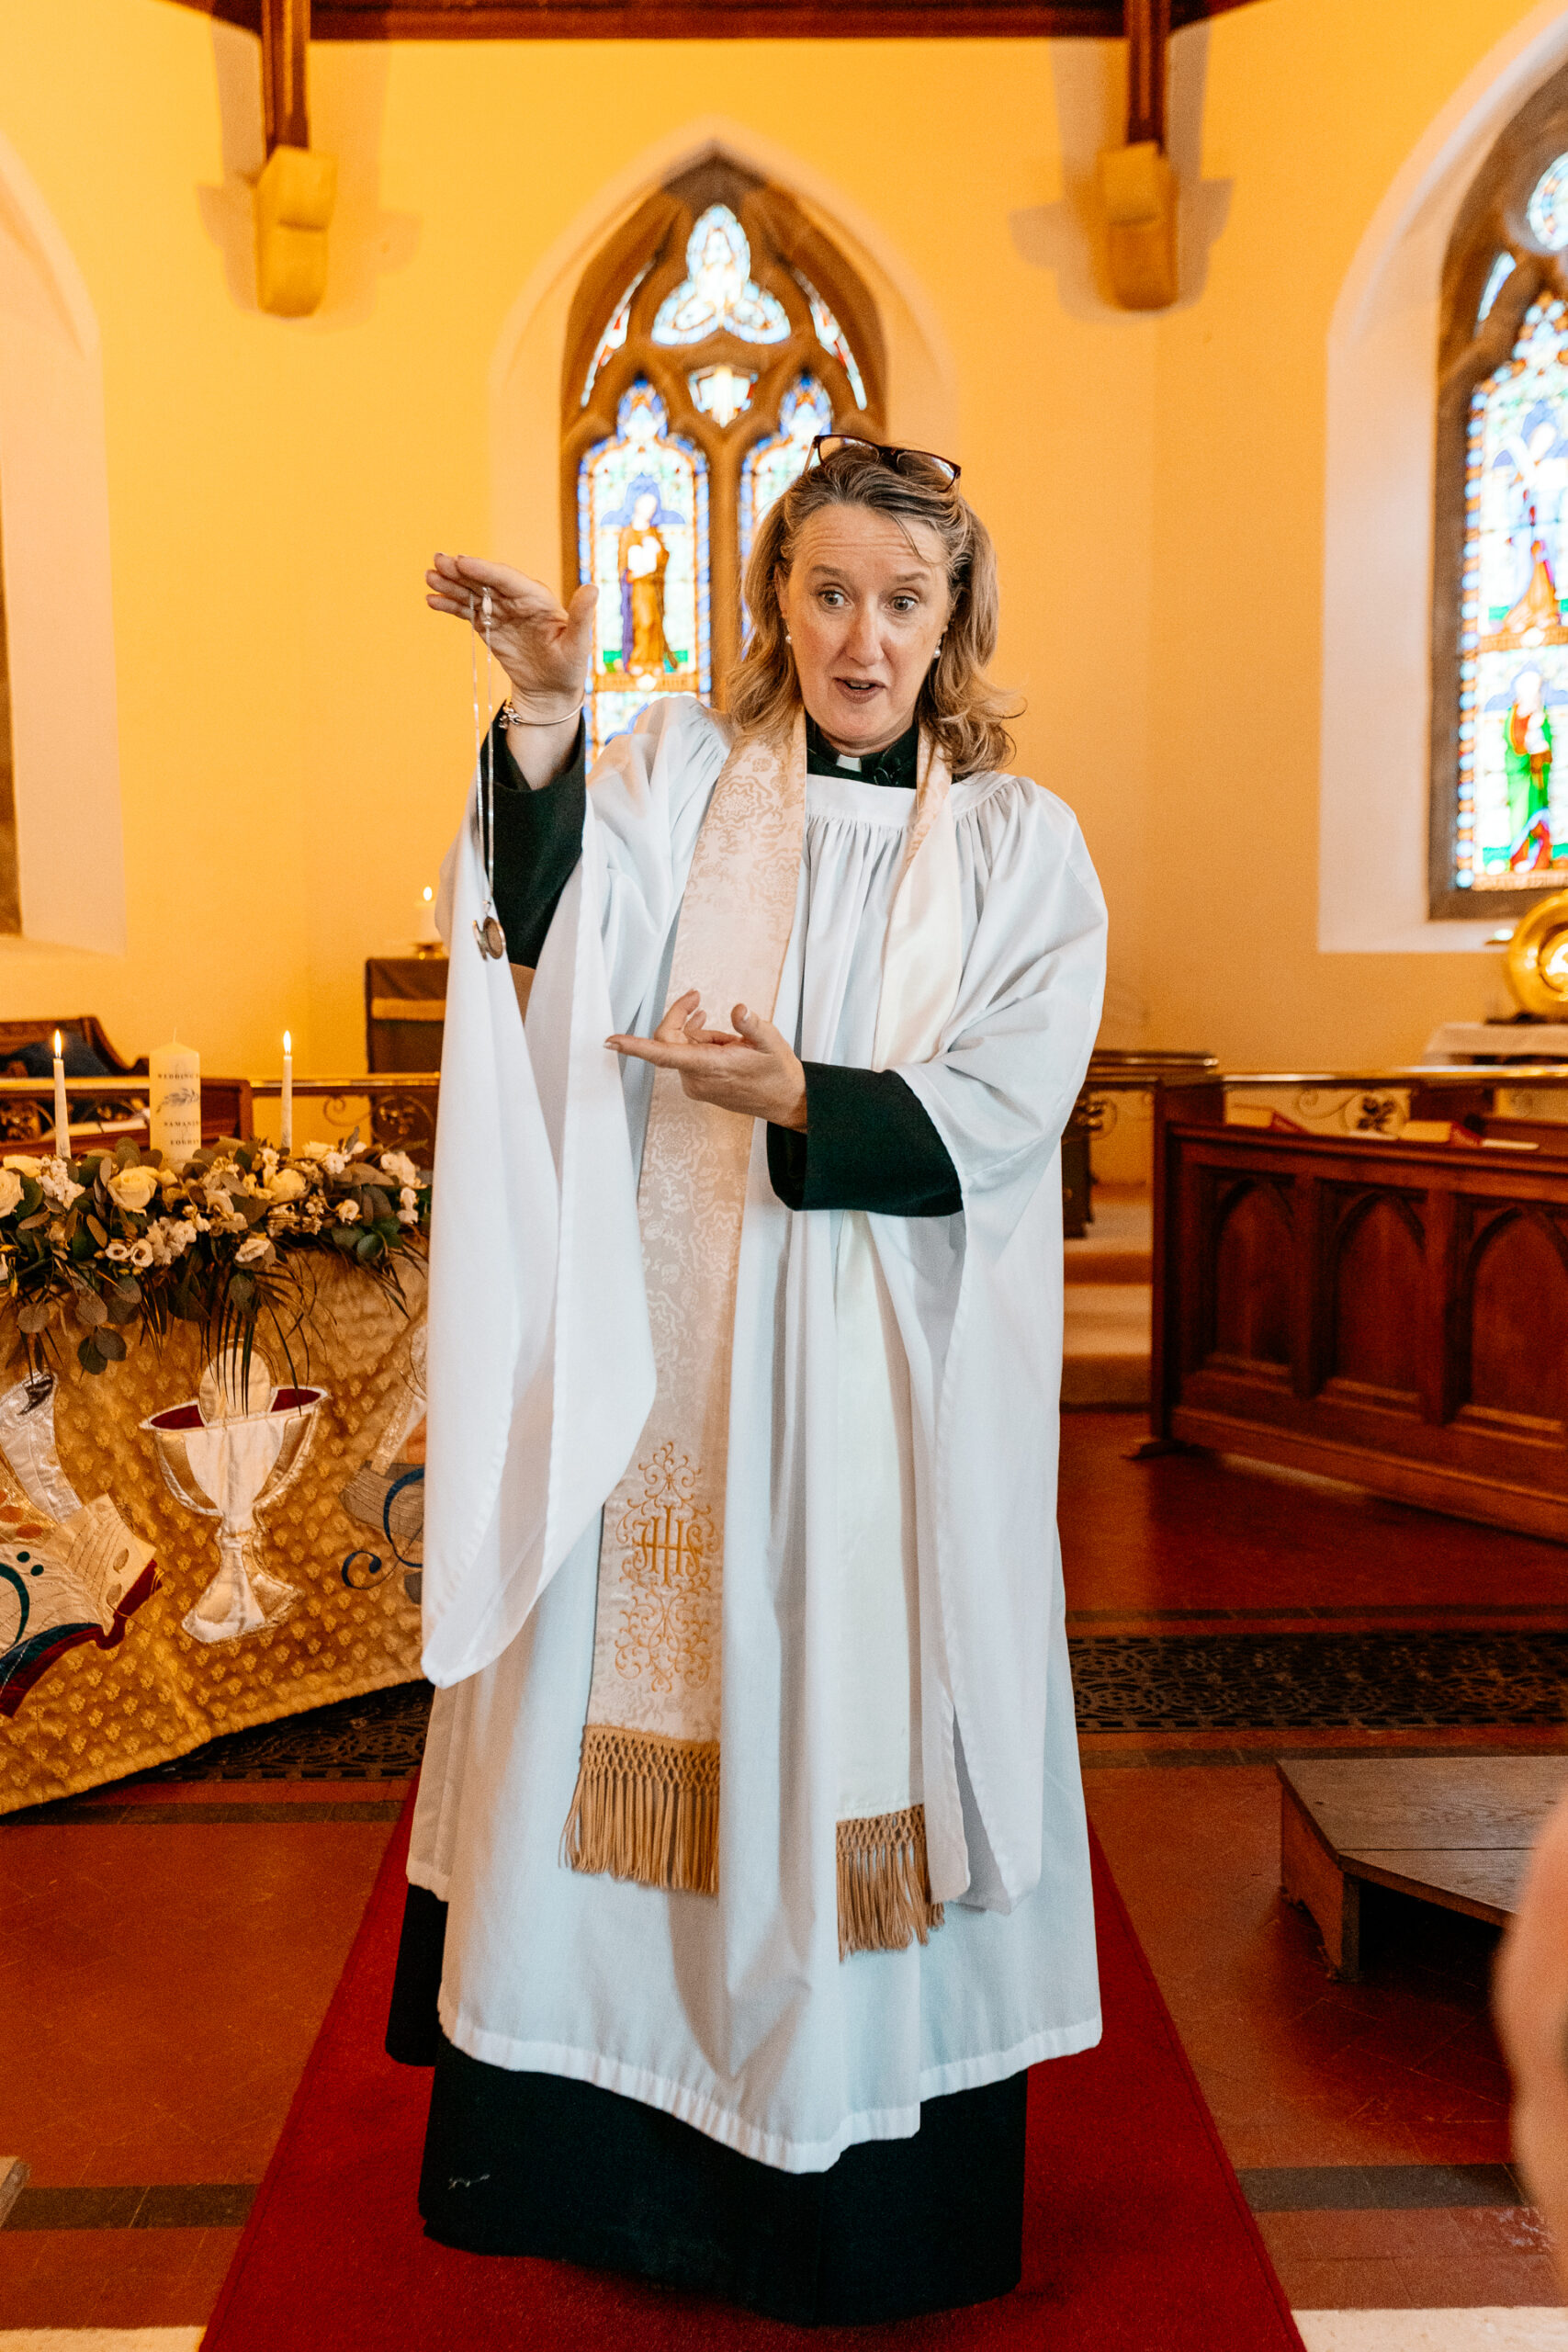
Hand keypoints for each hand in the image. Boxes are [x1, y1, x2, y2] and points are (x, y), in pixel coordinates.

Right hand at [425, 551, 594, 716]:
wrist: (552, 690)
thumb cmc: (570, 666)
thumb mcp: (579, 644)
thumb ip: (583, 616)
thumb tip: (593, 587)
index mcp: (538, 598)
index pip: (507, 579)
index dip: (484, 569)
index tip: (462, 562)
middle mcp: (517, 599)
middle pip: (485, 580)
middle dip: (461, 571)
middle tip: (437, 560)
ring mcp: (501, 612)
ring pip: (472, 593)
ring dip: (450, 585)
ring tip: (429, 577)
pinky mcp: (489, 625)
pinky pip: (467, 612)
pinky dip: (450, 606)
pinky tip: (432, 601)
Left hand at [608, 992, 807, 1129]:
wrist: (786, 1100)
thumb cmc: (777, 1073)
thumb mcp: (771, 1042)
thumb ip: (751, 1025)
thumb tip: (739, 1010)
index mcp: (709, 1067)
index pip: (663, 1053)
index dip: (635, 1047)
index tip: (612, 1041)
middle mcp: (697, 1079)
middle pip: (669, 1040)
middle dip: (680, 1016)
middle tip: (696, 997)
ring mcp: (696, 1084)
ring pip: (680, 1047)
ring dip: (698, 1034)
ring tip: (728, 1036)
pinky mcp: (699, 1086)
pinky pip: (687, 1057)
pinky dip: (699, 1044)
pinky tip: (720, 1042)